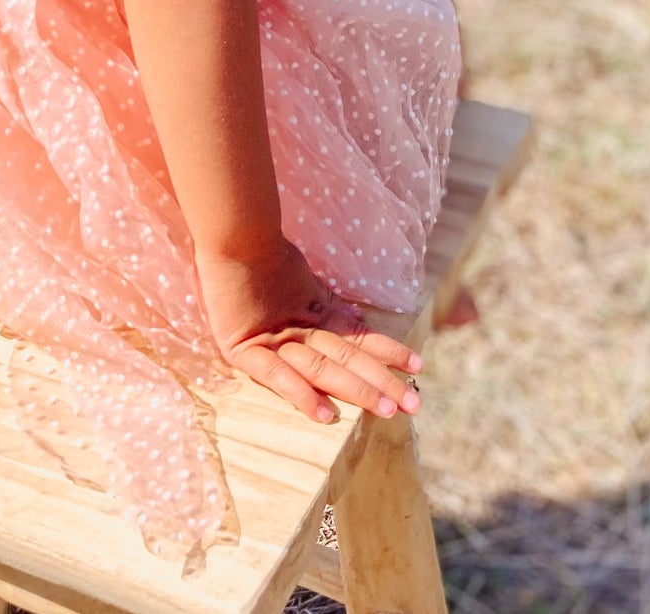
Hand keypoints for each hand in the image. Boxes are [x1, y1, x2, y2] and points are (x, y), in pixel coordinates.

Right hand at [194, 234, 422, 424]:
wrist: (231, 235)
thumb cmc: (261, 255)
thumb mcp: (301, 280)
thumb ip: (326, 303)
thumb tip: (356, 317)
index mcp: (315, 314)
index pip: (359, 338)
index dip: (388, 350)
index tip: (418, 364)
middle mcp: (302, 330)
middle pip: (348, 358)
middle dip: (383, 381)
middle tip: (414, 403)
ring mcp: (275, 340)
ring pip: (323, 369)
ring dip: (356, 388)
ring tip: (387, 409)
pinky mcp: (244, 349)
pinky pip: (276, 376)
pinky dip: (300, 394)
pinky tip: (325, 415)